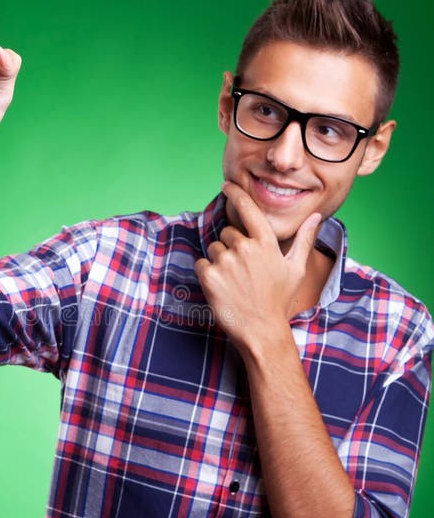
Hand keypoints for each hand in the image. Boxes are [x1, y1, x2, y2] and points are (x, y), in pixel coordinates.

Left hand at [194, 182, 320, 350]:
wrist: (261, 331)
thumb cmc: (279, 300)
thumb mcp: (296, 269)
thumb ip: (303, 239)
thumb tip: (316, 216)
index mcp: (266, 243)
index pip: (248, 208)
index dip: (236, 193)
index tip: (226, 185)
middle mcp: (245, 248)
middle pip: (227, 234)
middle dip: (232, 248)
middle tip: (243, 273)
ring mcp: (226, 262)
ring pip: (214, 249)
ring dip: (219, 262)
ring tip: (235, 283)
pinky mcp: (209, 277)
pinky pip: (201, 264)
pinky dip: (207, 274)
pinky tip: (222, 288)